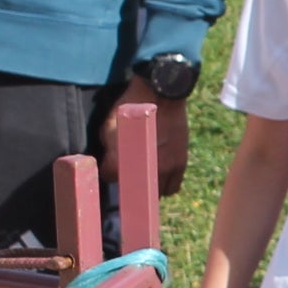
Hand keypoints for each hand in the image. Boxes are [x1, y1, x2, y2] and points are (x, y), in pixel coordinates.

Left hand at [109, 78, 190, 195]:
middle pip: (133, 191)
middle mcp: (145, 168)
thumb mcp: (109, 125)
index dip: (107, 171)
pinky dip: (164, 185)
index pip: (109, 178)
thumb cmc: (132, 106)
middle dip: (128, 184)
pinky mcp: (180, 164)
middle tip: (127, 172)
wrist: (162, 93)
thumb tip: (108, 164)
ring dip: (147, 188)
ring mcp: (165, 168)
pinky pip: (172, 188)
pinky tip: (159, 174)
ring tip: (144, 175)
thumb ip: (108, 149)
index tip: (109, 166)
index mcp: (122, 158)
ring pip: (154, 193)